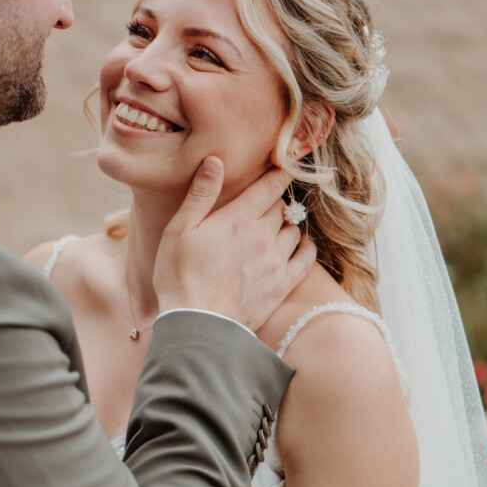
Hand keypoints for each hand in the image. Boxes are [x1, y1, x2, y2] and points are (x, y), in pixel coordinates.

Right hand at [154, 157, 315, 328]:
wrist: (197, 325)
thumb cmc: (179, 276)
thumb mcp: (179, 230)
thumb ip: (200, 194)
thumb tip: (215, 160)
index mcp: (238, 218)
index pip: (270, 186)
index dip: (277, 173)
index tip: (280, 168)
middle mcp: (263, 236)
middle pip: (282, 207)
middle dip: (276, 201)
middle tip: (267, 201)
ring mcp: (276, 261)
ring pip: (294, 230)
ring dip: (287, 224)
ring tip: (276, 225)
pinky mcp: (282, 285)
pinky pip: (307, 259)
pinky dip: (307, 248)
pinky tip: (300, 245)